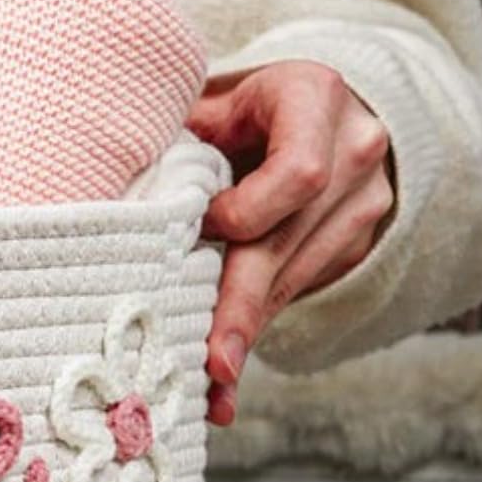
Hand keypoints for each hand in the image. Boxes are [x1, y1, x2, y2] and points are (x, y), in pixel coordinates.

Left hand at [188, 61, 392, 425]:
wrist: (314, 103)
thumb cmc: (237, 104)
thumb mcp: (208, 101)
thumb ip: (178, 140)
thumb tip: (116, 202)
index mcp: (314, 97)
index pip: (299, 172)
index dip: (246, 211)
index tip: (201, 228)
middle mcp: (354, 149)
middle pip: (292, 240)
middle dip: (244, 305)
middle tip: (213, 363)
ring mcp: (366, 199)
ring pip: (297, 275)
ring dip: (249, 328)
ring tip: (213, 384)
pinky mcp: (358, 240)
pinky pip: (302, 287)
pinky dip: (259, 322)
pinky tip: (229, 363)